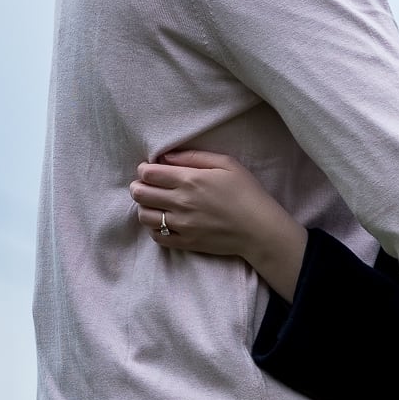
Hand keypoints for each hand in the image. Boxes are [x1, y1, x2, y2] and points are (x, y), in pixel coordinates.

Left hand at [130, 149, 306, 297]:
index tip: (148, 169)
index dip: (143, 169)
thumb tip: (166, 157)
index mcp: (189, 180)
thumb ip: (193, 157)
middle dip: (138, 186)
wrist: (260, 229)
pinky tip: (163, 221)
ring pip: (144, 216)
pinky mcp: (186, 242)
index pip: (148, 174)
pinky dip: (154, 228)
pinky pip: (157, 237)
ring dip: (144, 207)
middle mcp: (181, 203)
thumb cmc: (246, 192)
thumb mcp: (226, 163)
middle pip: (140, 194)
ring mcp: (182, 225)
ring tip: (154, 203)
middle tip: (145, 185)